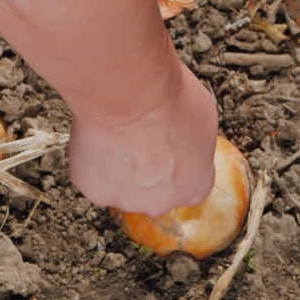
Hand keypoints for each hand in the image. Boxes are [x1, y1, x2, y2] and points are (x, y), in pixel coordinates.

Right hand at [66, 61, 218, 215]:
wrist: (131, 95)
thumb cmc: (169, 102)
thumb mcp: (204, 118)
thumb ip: (196, 144)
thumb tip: (188, 140)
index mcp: (194, 187)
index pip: (189, 185)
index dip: (177, 163)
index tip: (170, 147)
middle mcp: (162, 203)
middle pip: (154, 192)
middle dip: (148, 170)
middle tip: (143, 138)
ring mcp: (127, 200)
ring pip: (122, 187)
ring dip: (121, 167)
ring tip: (121, 135)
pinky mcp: (96, 191)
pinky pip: (95, 178)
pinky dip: (95, 162)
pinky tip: (102, 138)